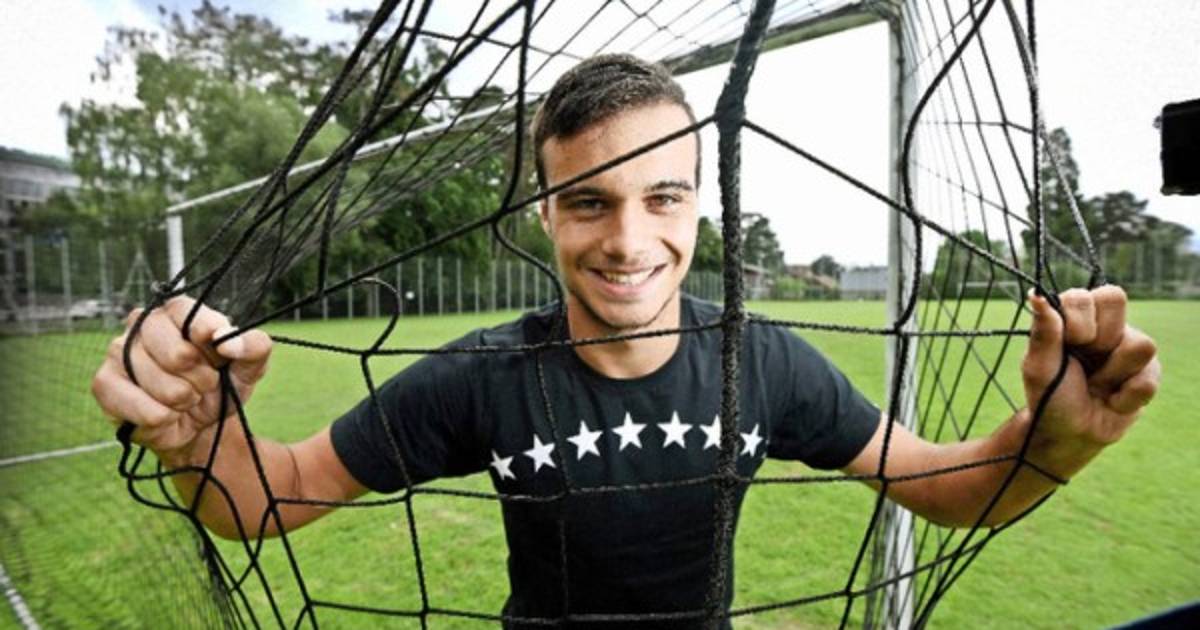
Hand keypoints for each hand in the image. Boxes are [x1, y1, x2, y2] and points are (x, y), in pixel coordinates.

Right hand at [91, 296, 271, 466]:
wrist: (200, 426)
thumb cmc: (221, 386)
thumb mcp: (250, 367)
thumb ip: (253, 346)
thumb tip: (227, 340)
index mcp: (177, 311)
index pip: (187, 312)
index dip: (208, 338)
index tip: (221, 356)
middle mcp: (142, 324)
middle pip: (177, 354)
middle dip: (200, 379)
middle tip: (202, 383)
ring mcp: (118, 351)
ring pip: (161, 384)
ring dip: (183, 401)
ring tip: (184, 398)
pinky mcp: (104, 383)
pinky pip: (140, 406)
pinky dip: (162, 417)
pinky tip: (165, 414)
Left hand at [1021, 286, 1159, 464]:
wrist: (1069, 435)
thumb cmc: (1049, 396)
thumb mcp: (1038, 367)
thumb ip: (1043, 332)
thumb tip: (1036, 296)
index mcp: (1074, 318)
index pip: (1086, 295)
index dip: (1079, 319)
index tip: (1068, 344)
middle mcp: (1105, 326)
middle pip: (1116, 302)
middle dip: (1098, 340)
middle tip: (1083, 364)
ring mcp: (1129, 348)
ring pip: (1140, 345)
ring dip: (1111, 375)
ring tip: (1097, 386)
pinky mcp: (1149, 374)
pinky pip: (1148, 380)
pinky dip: (1122, 398)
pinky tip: (1111, 401)